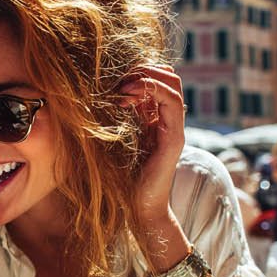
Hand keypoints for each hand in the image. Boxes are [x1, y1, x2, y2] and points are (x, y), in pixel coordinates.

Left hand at [119, 63, 185, 225]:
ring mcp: (175, 128)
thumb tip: (101, 97)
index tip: (114, 83)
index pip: (159, 79)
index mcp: (156, 119)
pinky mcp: (175, 138)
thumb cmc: (122, 177)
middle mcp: (169, 120)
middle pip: (169, 76)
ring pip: (173, 84)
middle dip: (143, 69)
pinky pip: (172, 103)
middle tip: (119, 82)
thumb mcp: (116, 139)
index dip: (139, 72)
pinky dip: (152, 91)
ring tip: (123, 88)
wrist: (139, 207)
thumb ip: (116, 120)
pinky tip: (127, 99)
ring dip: (146, 77)